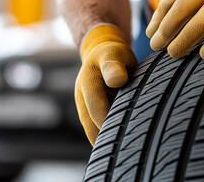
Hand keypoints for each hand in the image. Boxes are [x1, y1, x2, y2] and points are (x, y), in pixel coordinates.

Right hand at [75, 24, 136, 144]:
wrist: (102, 53)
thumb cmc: (113, 54)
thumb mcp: (114, 54)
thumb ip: (114, 66)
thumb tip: (117, 80)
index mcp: (87, 80)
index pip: (95, 106)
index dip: (106, 121)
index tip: (121, 133)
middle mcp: (81, 94)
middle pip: (89, 123)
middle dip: (103, 137)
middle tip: (123, 150)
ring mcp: (83, 104)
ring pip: (90, 128)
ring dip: (103, 139)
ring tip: (121, 151)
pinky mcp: (88, 111)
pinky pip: (94, 127)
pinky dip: (104, 136)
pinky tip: (118, 145)